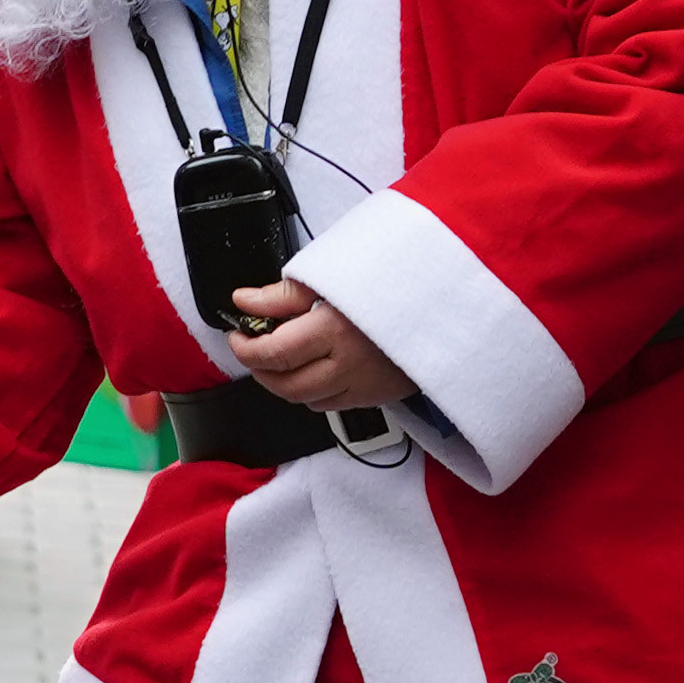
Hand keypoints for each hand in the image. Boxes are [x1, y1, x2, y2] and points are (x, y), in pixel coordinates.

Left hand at [225, 280, 411, 413]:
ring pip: (304, 400)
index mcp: (334, 329)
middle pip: (284, 385)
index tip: (238, 335)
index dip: (246, 348)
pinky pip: (328, 405)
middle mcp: (346, 364)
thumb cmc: (390, 283)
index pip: (274, 353)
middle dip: (259, 369)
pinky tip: (312, 369)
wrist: (445, 303)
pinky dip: (311, 392)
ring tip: (280, 358)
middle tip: (253, 347)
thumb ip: (284, 295)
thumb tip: (244, 301)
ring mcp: (361, 384)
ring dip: (282, 383)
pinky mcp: (373, 396)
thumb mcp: (333, 277)